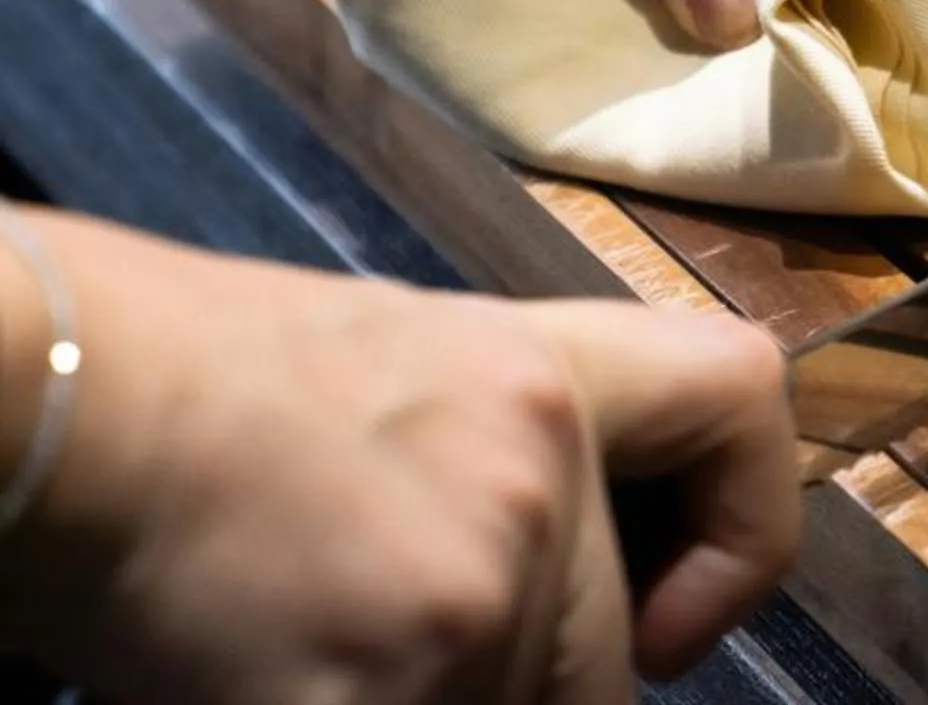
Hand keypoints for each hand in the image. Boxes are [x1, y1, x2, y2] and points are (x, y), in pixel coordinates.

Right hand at [0, 210, 797, 702]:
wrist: (62, 392)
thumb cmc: (186, 377)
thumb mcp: (397, 370)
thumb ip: (503, 463)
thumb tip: (556, 585)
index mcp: (545, 374)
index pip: (744, 406)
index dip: (741, 536)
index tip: (666, 618)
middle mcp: (537, 475)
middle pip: (596, 665)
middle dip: (509, 687)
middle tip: (388, 638)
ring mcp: (468, 588)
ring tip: (299, 642)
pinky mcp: (380, 687)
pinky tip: (253, 680)